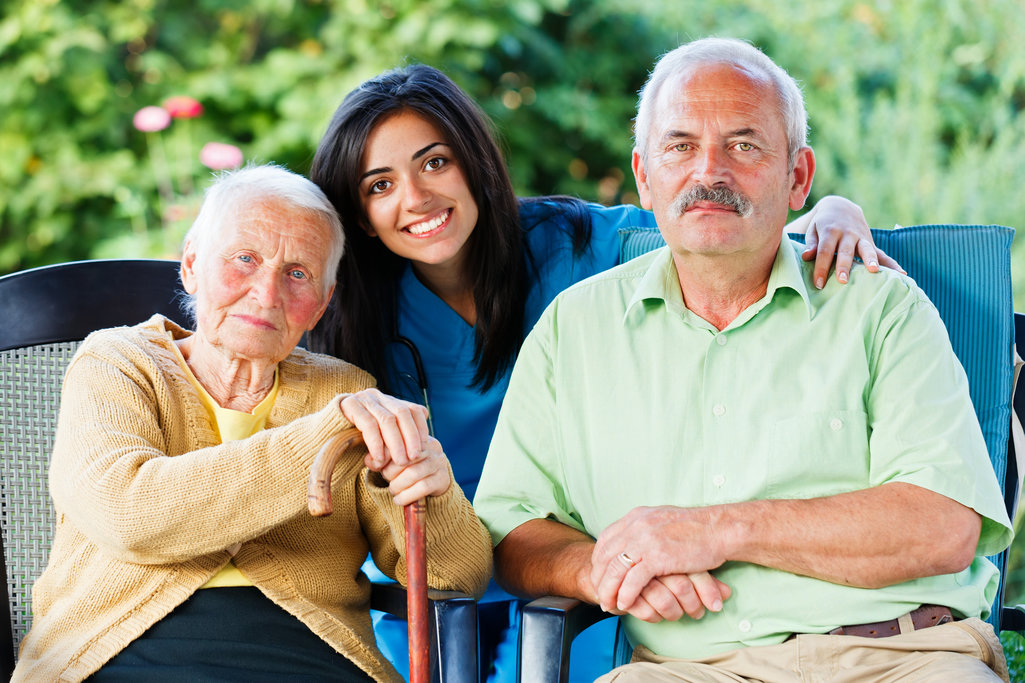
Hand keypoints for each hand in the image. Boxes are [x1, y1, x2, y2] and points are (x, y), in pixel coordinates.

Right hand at [339, 388, 428, 470]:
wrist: (323, 436)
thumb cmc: (357, 442)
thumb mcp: (382, 439)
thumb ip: (399, 438)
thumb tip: (425, 444)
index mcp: (389, 400)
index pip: (413, 410)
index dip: (420, 428)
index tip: (424, 447)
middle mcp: (378, 396)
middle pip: (402, 413)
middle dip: (410, 437)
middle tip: (413, 458)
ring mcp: (363, 398)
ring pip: (387, 419)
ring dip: (396, 443)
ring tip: (399, 461)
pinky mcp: (348, 405)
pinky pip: (368, 424)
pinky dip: (376, 443)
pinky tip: (378, 459)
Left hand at [375, 436, 451, 505]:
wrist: (434, 482)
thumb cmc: (409, 467)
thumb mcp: (394, 460)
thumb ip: (381, 457)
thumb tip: (368, 460)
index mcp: (417, 435)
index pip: (398, 441)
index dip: (384, 455)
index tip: (376, 465)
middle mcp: (431, 446)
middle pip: (405, 458)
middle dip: (390, 472)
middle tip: (385, 479)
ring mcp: (439, 462)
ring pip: (413, 474)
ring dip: (397, 485)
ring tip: (392, 490)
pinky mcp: (442, 478)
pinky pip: (423, 487)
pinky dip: (407, 496)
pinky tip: (398, 500)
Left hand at [590, 506, 728, 613]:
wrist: (718, 529)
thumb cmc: (695, 529)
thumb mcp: (661, 521)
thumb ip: (644, 529)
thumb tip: (632, 542)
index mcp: (635, 517)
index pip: (605, 540)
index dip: (599, 561)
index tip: (599, 576)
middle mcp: (636, 526)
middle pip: (605, 556)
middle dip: (599, 578)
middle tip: (600, 595)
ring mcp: (645, 540)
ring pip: (615, 570)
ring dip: (609, 590)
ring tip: (608, 604)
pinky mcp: (657, 556)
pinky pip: (633, 580)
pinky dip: (626, 595)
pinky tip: (625, 604)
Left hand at [798, 195, 904, 287]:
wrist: (841, 207)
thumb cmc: (823, 224)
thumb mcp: (813, 230)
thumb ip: (811, 244)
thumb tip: (807, 256)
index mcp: (830, 231)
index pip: (824, 251)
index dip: (821, 268)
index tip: (818, 284)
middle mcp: (847, 234)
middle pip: (845, 251)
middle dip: (844, 266)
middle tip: (842, 281)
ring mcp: (861, 237)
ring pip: (867, 249)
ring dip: (870, 259)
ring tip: (873, 270)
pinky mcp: (871, 242)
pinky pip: (883, 254)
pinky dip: (892, 264)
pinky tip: (901, 273)